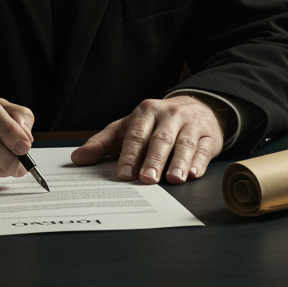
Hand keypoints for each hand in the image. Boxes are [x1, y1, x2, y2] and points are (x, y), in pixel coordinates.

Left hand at [70, 95, 224, 183]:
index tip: (124, 174)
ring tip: (174, 179)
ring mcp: (191, 125)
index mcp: (146, 112)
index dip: (130, 155)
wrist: (197, 106)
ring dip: (179, 163)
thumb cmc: (157, 121)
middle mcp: (169, 116)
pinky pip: (204, 149)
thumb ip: (103, 142)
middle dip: (154, 160)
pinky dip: (199, 162)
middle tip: (147, 179)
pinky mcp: (209, 136)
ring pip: (184, 144)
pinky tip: (194, 173)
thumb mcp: (127, 126)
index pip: (136, 135)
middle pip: (160, 140)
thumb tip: (78, 158)